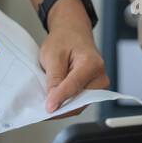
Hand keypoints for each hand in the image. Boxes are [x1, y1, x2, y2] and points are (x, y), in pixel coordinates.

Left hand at [41, 0, 108, 114]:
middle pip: (80, 101)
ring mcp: (99, 85)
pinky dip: (66, 103)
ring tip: (46, 104)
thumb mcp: (53, 55)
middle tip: (41, 110)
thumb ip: (54, 78)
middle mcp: (100, 76)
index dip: (60, 99)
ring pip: (79, 105)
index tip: (48, 109)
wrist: (73, 32)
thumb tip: (53, 101)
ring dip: (63, 107)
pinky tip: (54, 101)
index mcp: (92, 63)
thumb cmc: (64, 39)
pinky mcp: (94, 90)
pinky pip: (79, 103)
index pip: (74, 86)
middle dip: (61, 107)